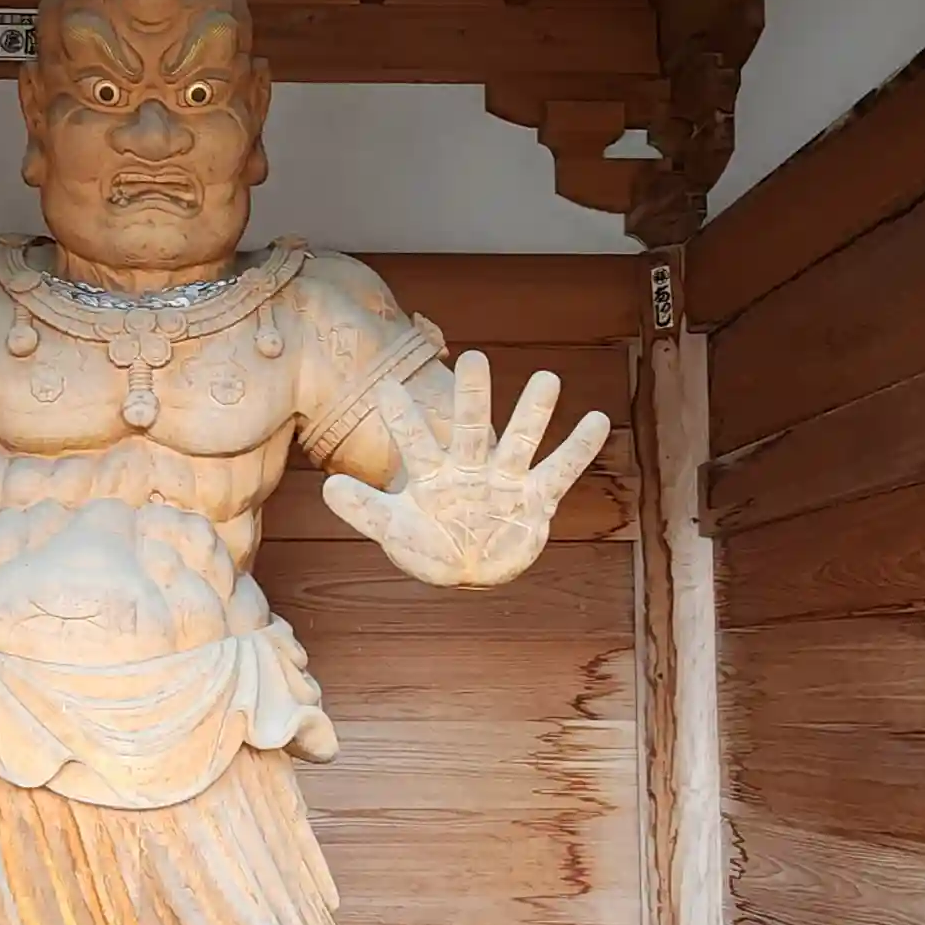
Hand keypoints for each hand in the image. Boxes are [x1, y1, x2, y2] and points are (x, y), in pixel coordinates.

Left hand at [321, 351, 609, 588]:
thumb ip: (364, 510)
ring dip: (534, 414)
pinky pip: (560, 471)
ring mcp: (505, 480)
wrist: (469, 567)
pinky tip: (596, 420)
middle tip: (475, 358)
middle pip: (472, 428)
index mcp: (433, 474)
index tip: (387, 387)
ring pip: (521, 441)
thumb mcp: (395, 531)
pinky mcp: (535, 499)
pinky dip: (577, 450)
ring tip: (549, 378)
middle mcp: (470, 468)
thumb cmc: (429, 543)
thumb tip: (328, 486)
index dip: (402, 419)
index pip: (415, 442)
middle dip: (474, 398)